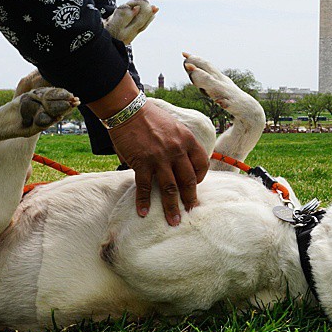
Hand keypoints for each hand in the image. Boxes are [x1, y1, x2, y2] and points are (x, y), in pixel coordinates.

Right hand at [108, 100, 208, 224]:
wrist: (129, 110)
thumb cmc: (150, 118)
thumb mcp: (174, 127)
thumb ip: (179, 145)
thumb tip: (178, 166)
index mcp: (188, 140)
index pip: (202, 164)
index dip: (200, 178)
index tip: (195, 186)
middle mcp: (177, 150)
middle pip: (188, 181)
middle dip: (190, 199)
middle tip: (191, 211)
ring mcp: (160, 158)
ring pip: (170, 188)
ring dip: (172, 208)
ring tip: (174, 221)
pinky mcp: (142, 163)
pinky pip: (145, 187)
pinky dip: (144, 202)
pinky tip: (144, 212)